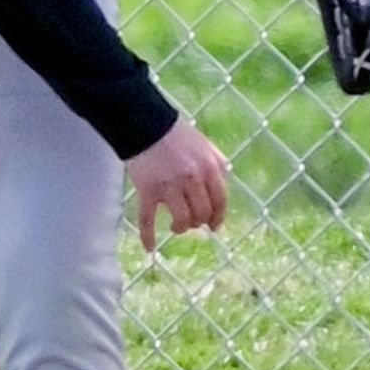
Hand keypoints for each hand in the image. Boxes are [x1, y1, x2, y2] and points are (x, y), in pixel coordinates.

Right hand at [127, 116, 230, 253]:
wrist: (144, 122)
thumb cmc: (175, 133)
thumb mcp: (203, 143)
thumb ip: (217, 160)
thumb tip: (225, 178)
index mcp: (209, 167)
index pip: (220, 201)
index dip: (218, 217)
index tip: (213, 226)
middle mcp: (192, 178)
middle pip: (201, 214)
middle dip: (198, 222)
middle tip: (191, 221)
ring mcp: (169, 186)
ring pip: (181, 220)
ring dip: (180, 227)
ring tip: (176, 226)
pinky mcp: (147, 190)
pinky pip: (148, 219)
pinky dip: (148, 236)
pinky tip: (150, 248)